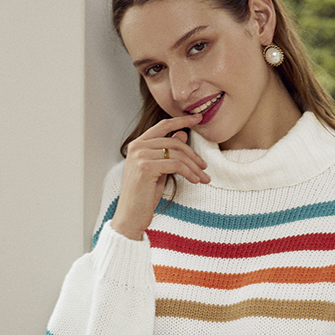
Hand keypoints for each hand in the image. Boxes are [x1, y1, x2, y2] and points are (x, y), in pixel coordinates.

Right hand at [110, 114, 209, 239]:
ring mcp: (140, 156)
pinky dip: (189, 173)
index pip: (163, 125)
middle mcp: (137, 147)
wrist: (130, 217)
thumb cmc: (143, 197)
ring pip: (177, 154)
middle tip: (204, 167)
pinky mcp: (146, 167)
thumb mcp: (159, 171)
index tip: (198, 118)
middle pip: (174, 141)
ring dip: (194, 167)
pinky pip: (176, 165)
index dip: (182, 120)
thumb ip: (168, 152)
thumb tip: (183, 134)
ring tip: (203, 178)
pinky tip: (195, 181)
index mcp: (137, 144)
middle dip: (193, 155)